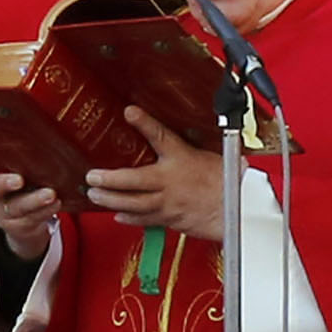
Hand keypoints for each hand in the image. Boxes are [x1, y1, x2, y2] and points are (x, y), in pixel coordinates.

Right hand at [0, 167, 60, 262]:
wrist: (25, 225)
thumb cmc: (22, 190)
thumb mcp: (13, 178)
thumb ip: (12, 164)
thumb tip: (24, 128)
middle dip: (2, 184)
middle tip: (18, 180)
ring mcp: (6, 214)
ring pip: (17, 207)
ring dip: (34, 200)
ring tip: (50, 195)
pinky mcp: (22, 226)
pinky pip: (34, 218)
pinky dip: (46, 211)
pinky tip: (56, 203)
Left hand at [79, 105, 227, 244]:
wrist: (240, 211)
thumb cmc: (230, 183)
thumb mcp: (209, 156)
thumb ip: (186, 148)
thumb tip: (170, 137)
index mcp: (183, 158)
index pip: (161, 136)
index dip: (144, 122)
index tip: (130, 112)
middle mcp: (171, 181)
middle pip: (133, 179)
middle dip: (109, 179)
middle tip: (92, 177)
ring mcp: (168, 202)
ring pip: (133, 203)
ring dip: (110, 200)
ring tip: (95, 196)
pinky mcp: (170, 218)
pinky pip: (145, 219)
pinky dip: (128, 218)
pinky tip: (117, 215)